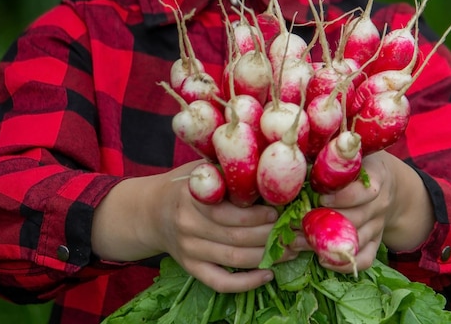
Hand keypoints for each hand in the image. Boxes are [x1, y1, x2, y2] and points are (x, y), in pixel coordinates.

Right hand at [93, 160, 294, 292]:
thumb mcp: (201, 169)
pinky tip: (268, 275)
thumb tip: (270, 166)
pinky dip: (246, 283)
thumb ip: (228, 170)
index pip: (230, 211)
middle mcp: (188, 226)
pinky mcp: (191, 268)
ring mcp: (189, 250)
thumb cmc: (186, 186)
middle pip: (237, 237)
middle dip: (273, 236)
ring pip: (235, 259)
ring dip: (268, 257)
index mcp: (191, 197)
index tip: (282, 211)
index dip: (259, 214)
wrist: (150, 211)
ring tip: (293, 251)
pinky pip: (220, 282)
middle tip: (299, 233)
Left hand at [291, 151, 433, 273]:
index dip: (342, 198)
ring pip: (356, 242)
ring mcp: (378, 226)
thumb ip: (336, 156)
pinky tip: (321, 259)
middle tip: (295, 223)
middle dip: (323, 223)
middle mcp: (380, 205)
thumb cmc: (363, 165)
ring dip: (324, 244)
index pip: (364, 193)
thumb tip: (302, 152)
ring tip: (296, 241)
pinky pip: (365, 260)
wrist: (392, 185)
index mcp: (377, 179)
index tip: (320, 198)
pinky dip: (344, 264)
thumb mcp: (356, 154)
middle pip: (356, 220)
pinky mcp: (375, 242)